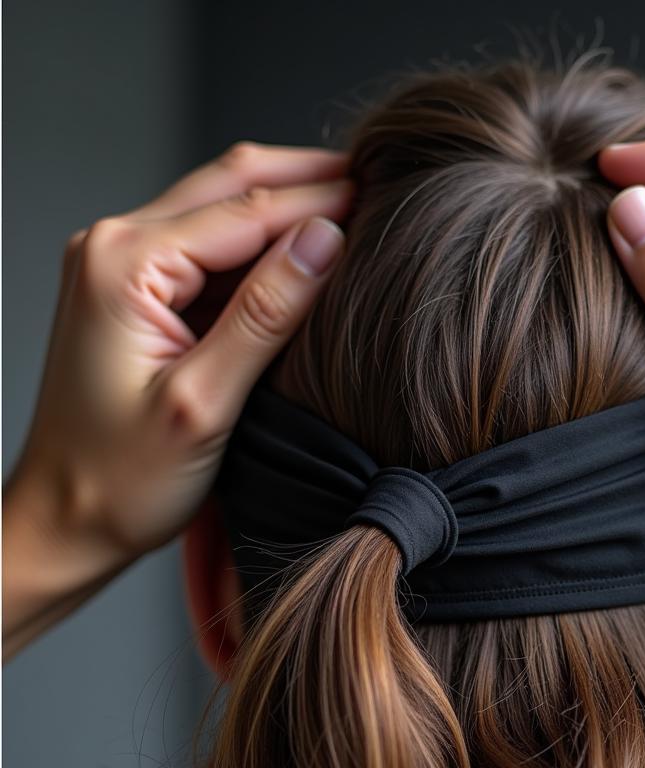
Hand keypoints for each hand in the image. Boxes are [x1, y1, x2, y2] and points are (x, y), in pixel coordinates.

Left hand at [3, 141, 352, 657]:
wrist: (64, 517)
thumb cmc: (122, 479)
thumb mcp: (205, 402)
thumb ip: (266, 315)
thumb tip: (325, 242)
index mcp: (125, 266)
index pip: (246, 211)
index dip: (320, 200)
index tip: (383, 191)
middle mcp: (113, 247)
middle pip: (229, 182)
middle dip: (305, 178)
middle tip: (376, 176)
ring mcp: (120, 264)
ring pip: (219, 206)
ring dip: (285, 202)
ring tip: (352, 204)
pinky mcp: (134, 290)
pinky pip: (207, 246)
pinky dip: (259, 240)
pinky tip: (302, 249)